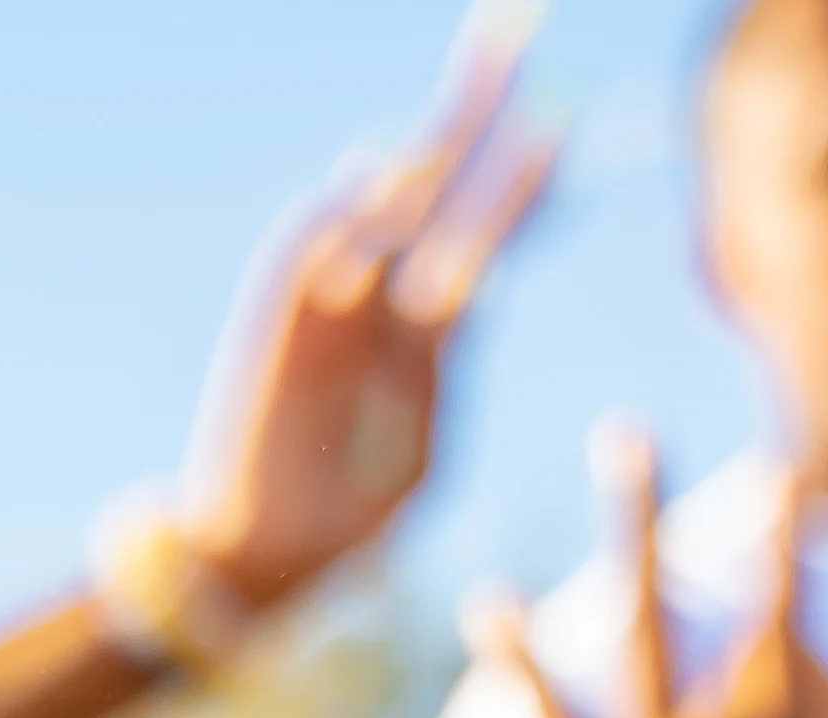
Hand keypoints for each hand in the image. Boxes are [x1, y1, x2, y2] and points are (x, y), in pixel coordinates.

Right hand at [176, 21, 557, 616]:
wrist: (260, 555)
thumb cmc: (347, 519)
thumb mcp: (418, 457)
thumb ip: (436, 378)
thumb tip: (459, 295)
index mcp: (427, 332)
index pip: (484, 234)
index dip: (523, 181)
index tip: (567, 121)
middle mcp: (382, 295)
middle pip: (439, 186)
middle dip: (475, 111)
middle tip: (515, 29)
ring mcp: (330, 294)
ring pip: (384, 204)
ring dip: (426, 153)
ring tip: (477, 91)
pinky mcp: (277, 310)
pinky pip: (317, 244)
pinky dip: (351, 211)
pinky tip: (389, 175)